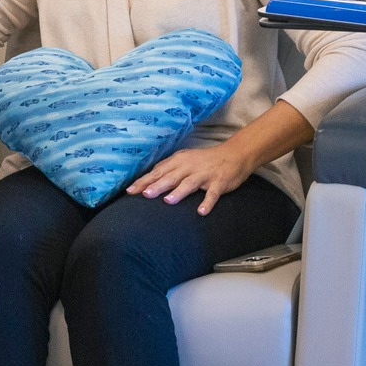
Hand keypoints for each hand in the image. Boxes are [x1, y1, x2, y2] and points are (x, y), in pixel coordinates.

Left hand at [127, 141, 259, 214]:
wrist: (235, 154)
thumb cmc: (204, 161)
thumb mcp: (185, 161)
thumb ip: (168, 170)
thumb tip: (147, 181)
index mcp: (179, 161)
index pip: (157, 171)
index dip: (144, 181)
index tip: (130, 191)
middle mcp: (189, 166)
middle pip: (170, 177)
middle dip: (157, 185)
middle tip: (144, 194)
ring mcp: (205, 174)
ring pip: (189, 183)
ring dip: (179, 192)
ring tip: (168, 201)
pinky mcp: (219, 182)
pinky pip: (212, 194)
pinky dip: (207, 202)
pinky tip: (201, 211)